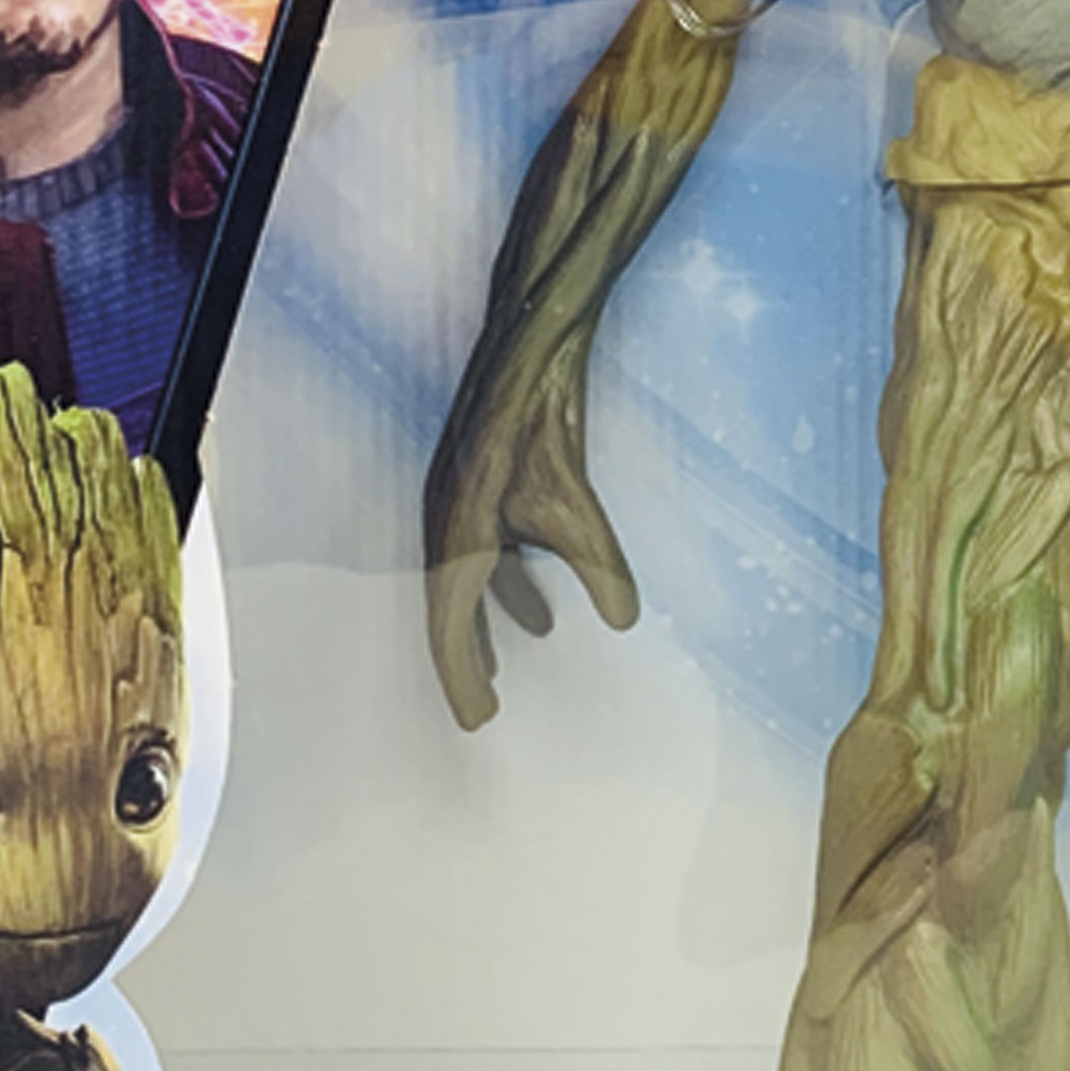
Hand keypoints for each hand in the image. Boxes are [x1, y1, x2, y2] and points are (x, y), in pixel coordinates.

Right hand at [424, 335, 641, 727]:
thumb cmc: (540, 425)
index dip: (463, 679)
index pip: (449, 627)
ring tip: (506, 669)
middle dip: (468, 662)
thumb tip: (625, 622)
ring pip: (468, 583)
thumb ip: (600, 568)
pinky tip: (541, 610)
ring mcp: (458, 503)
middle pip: (449, 612)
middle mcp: (445, 524)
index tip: (479, 723)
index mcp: (454, 538)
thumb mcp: (578, 507)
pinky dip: (507, 588)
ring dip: (488, 625)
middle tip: (486, 710)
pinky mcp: (481, 486)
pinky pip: (486, 554)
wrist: (529, 347)